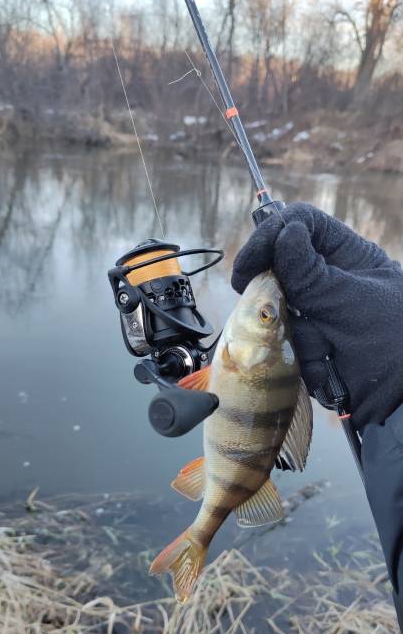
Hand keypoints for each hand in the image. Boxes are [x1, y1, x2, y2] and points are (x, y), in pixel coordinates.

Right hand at [231, 202, 402, 431]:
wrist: (400, 408)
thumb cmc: (392, 347)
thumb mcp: (351, 305)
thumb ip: (310, 273)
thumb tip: (284, 232)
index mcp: (349, 256)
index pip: (302, 224)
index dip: (270, 235)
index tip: (247, 267)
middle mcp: (331, 279)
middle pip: (281, 267)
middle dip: (279, 296)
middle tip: (277, 315)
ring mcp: (319, 312)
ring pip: (281, 310)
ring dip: (300, 337)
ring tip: (327, 354)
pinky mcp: (311, 343)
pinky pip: (287, 343)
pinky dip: (304, 360)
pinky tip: (326, 372)